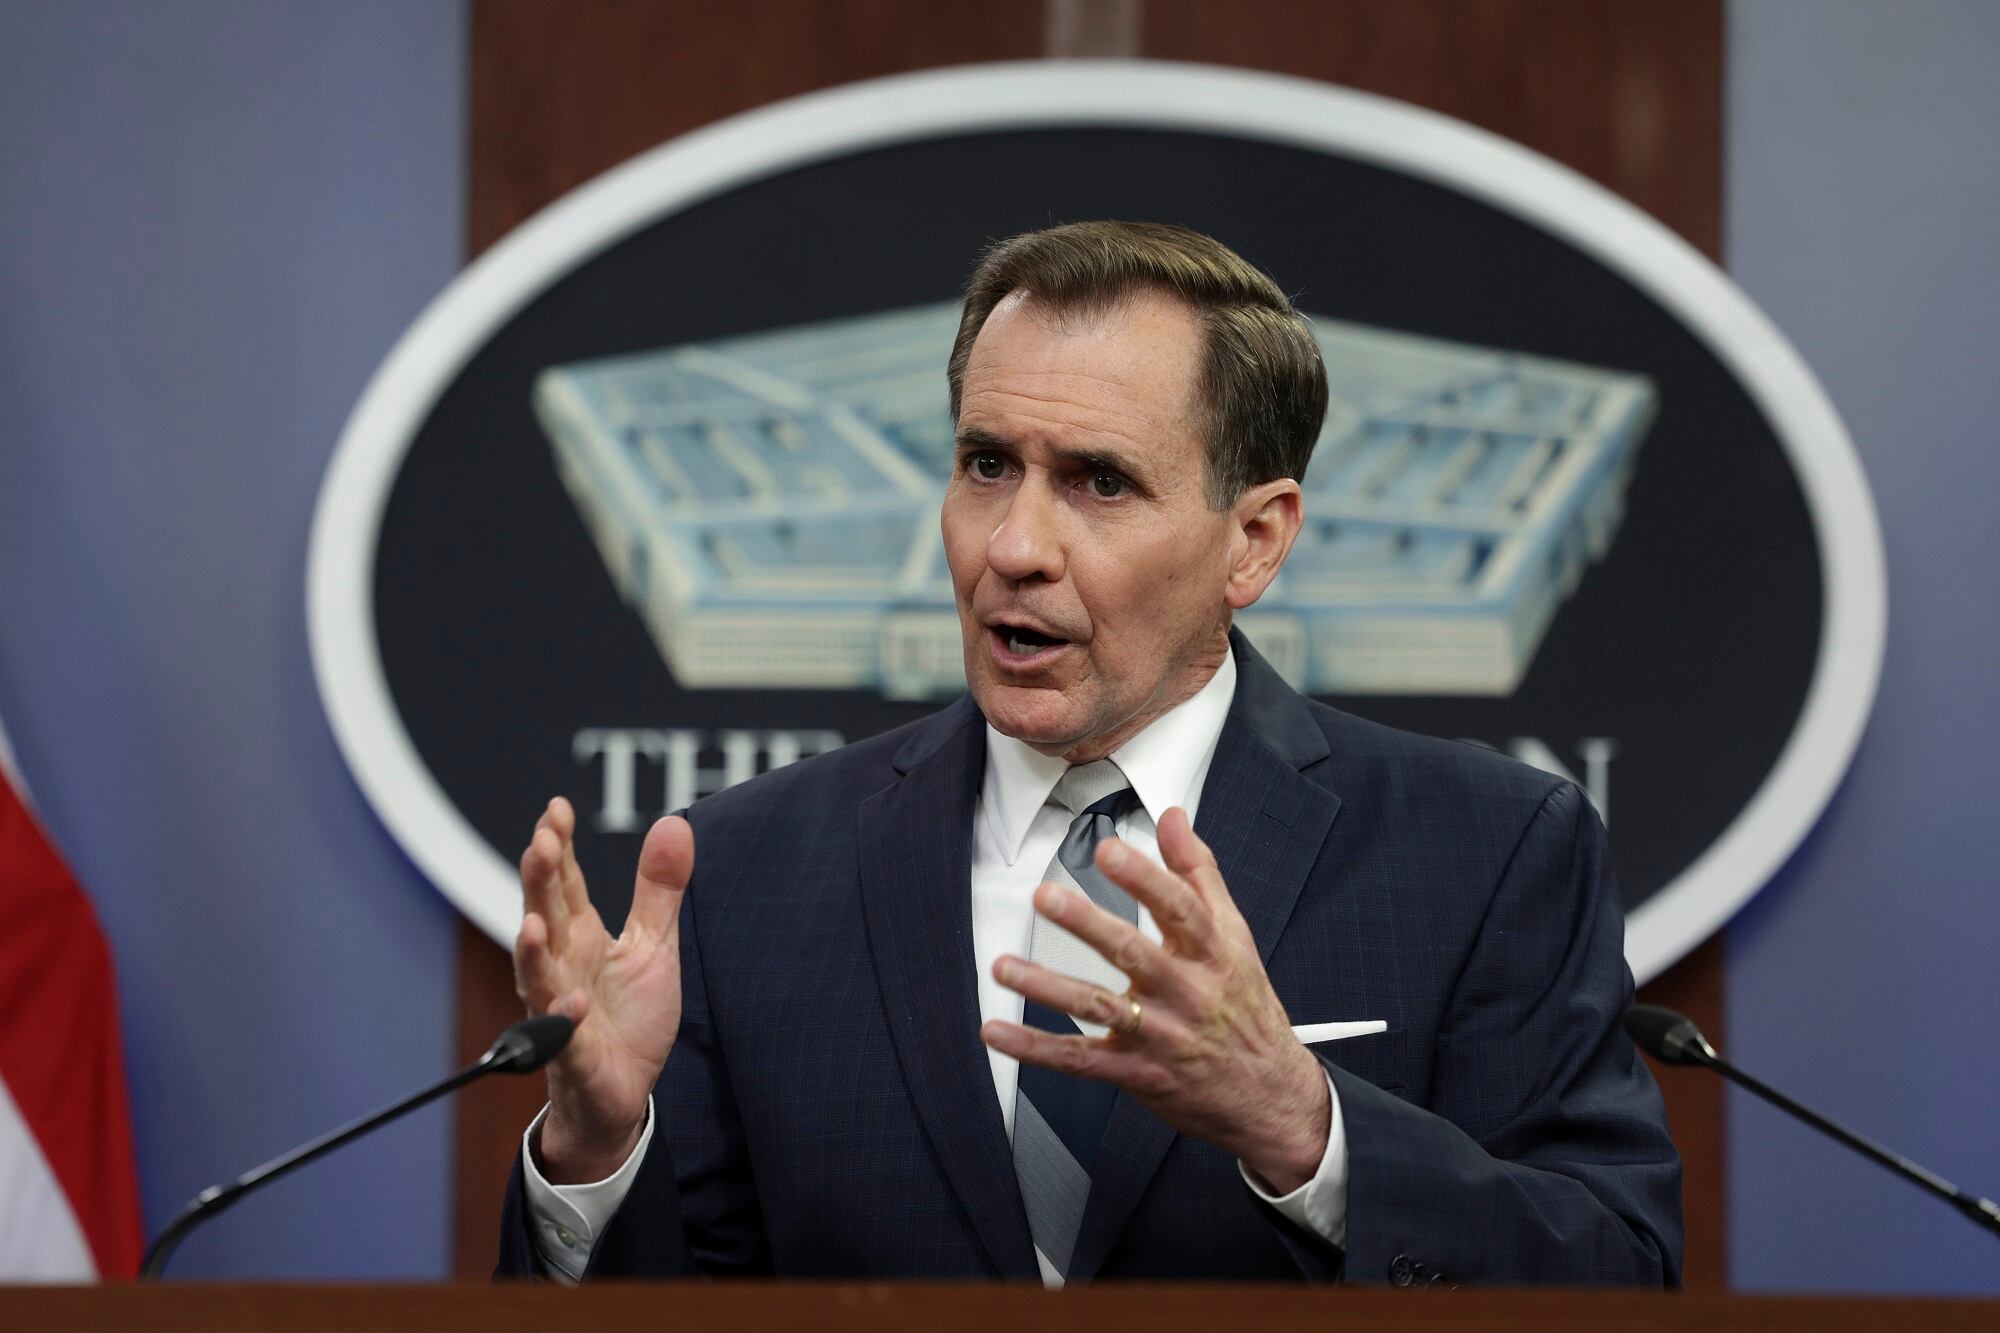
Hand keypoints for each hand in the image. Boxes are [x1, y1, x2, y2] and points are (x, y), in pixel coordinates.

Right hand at [514, 797, 691, 1182]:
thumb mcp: (652, 945)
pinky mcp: (573, 1054)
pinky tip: (575, 1002)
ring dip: (532, 950)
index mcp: (580, 936)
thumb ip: (658, 890)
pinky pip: (564, 1036)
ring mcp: (560, 1010)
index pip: (563, 883)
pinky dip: (565, 1019)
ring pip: (537, 975)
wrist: (621, 1093)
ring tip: (532, 922)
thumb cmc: (628, 1016)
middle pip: (544, 916)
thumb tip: (674, 824)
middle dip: (538, 882)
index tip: (555, 808)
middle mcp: (562, 967)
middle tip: (539, 843)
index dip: (557, 847)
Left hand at [980, 807, 1330, 1193]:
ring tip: (1004, 966)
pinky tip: (998, 1033)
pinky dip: (1035, 1048)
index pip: (1179, 909)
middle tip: (1046, 897)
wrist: (1269, 1095)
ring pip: (1098, 1007)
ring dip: (1047, 987)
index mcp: (1211, 954)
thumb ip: (1198, 872)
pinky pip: (1080, 1060)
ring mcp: (1160, 1036)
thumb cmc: (1245, 1006)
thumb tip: (1172, 819)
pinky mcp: (1136, 1073)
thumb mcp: (1235, 935)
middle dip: (1087, 923)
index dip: (1144, 878)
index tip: (1109, 851)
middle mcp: (1185, 993)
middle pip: (1133, 953)